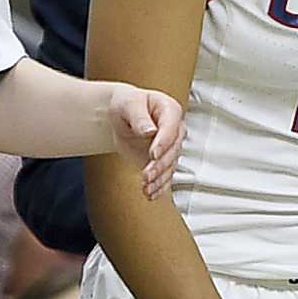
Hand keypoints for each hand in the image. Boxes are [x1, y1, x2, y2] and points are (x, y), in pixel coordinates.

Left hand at [104, 83, 182, 199]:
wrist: (122, 115)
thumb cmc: (127, 104)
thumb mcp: (129, 104)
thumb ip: (139, 117)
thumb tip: (150, 131)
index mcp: (170, 111)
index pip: (171, 129)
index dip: (164, 143)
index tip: (153, 154)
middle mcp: (175, 131)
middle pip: (173, 151)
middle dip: (160, 165)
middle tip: (146, 175)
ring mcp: (170, 147)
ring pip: (170, 167)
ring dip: (159, 179)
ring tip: (146, 188)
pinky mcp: (162, 161)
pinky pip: (164, 176)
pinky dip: (158, 187)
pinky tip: (150, 194)